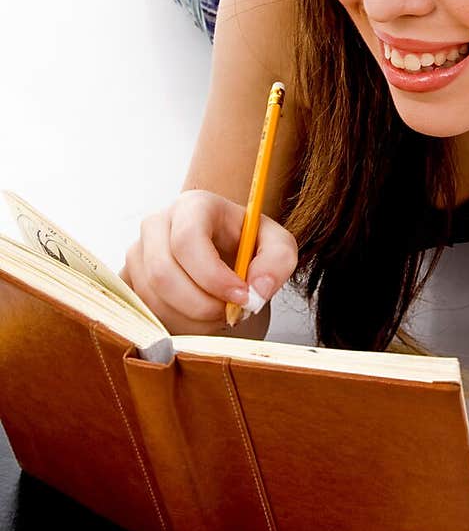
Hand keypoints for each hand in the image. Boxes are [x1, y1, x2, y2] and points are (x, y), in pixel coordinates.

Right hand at [119, 189, 298, 335]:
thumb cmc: (248, 244)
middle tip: (229, 314)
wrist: (223, 250)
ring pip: (151, 297)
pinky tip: (196, 318)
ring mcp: (137, 251)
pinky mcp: (128, 278)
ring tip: (217, 314)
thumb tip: (256, 290)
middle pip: (163, 274)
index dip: (212, 277)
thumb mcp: (277, 245)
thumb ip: (278, 262)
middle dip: (200, 305)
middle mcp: (157, 223)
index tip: (240, 297)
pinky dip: (173, 324)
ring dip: (189, 319)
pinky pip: (143, 310)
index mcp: (193, 206)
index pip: (187, 240)